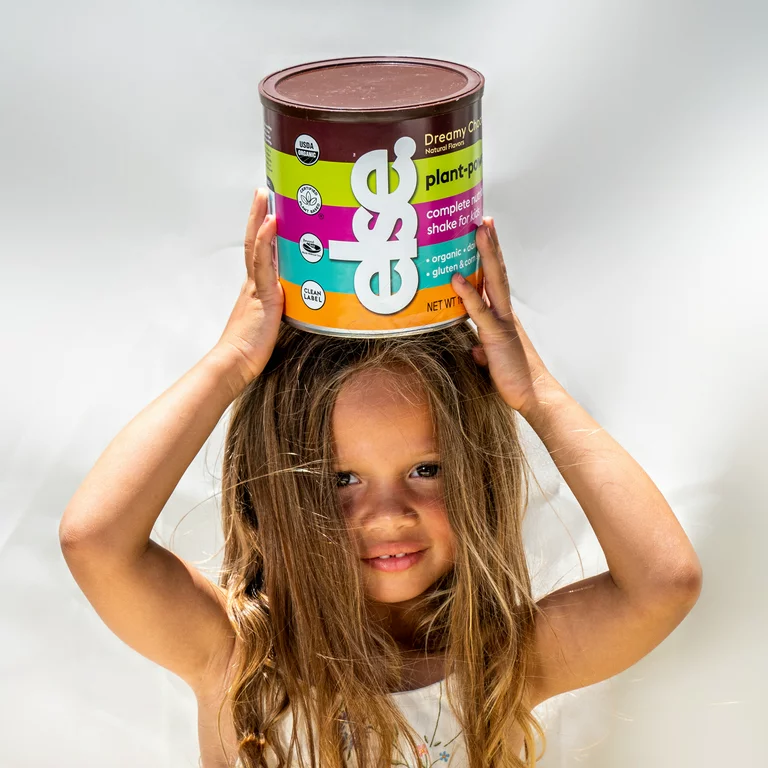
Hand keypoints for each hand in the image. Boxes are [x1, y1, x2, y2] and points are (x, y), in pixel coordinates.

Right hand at [212, 188, 282, 387]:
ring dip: (261, 217)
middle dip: (258, 215)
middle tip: (263, 191)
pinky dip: (265, 241)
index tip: (268, 213)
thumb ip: (285, 313)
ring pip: (256, 245)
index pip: (259, 254)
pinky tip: (271, 223)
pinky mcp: (263, 295)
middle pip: (253, 241)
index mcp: (256, 290)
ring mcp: (256, 287)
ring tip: (266, 195)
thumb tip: (302, 308)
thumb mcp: (274, 327)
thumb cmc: (252, 352)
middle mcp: (254, 284)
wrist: (235, 364)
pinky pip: (263, 262)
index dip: (263, 233)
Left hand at [451, 218, 559, 414]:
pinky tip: (457, 278)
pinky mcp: (496, 336)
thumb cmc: (514, 380)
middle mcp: (505, 314)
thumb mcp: (492, 361)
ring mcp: (502, 322)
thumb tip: (473, 349)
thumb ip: (482, 350)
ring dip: (485, 255)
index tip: (484, 234)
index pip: (495, 281)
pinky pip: (480, 311)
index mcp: (503, 317)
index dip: (490, 257)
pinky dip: (468, 294)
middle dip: (490, 244)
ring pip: (493, 281)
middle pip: (497, 272)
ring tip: (479, 231)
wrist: (533, 396)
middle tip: (484, 218)